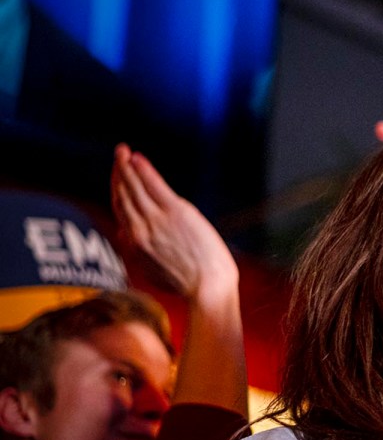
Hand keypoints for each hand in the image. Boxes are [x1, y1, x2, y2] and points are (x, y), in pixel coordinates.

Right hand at [111, 143, 237, 304]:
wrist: (207, 288)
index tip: (117, 177)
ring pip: (135, 188)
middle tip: (118, 155)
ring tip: (123, 151)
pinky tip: (137, 159)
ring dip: (126, 167)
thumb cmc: (187, 282)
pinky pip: (154, 186)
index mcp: (134, 243)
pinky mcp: (176, 213)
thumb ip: (134, 249)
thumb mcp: (152, 270)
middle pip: (124, 195)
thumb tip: (121, 231)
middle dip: (119, 173)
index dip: (117, 191)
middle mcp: (140, 230)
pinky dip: (144, 171)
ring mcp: (157, 220)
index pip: (121, 210)